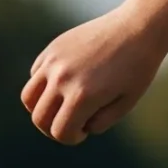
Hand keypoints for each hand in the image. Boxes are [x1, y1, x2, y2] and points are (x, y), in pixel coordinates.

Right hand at [20, 8, 167, 144]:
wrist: (138, 28)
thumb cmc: (138, 68)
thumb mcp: (127, 102)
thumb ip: (101, 121)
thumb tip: (79, 127)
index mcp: (83, 96)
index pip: (60, 131)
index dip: (70, 139)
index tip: (82, 134)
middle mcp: (62, 79)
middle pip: (39, 118)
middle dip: (53, 129)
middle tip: (71, 125)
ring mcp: (53, 62)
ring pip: (29, 98)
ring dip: (42, 109)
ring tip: (62, 107)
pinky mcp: (52, 49)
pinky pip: (35, 75)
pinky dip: (44, 86)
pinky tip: (65, 84)